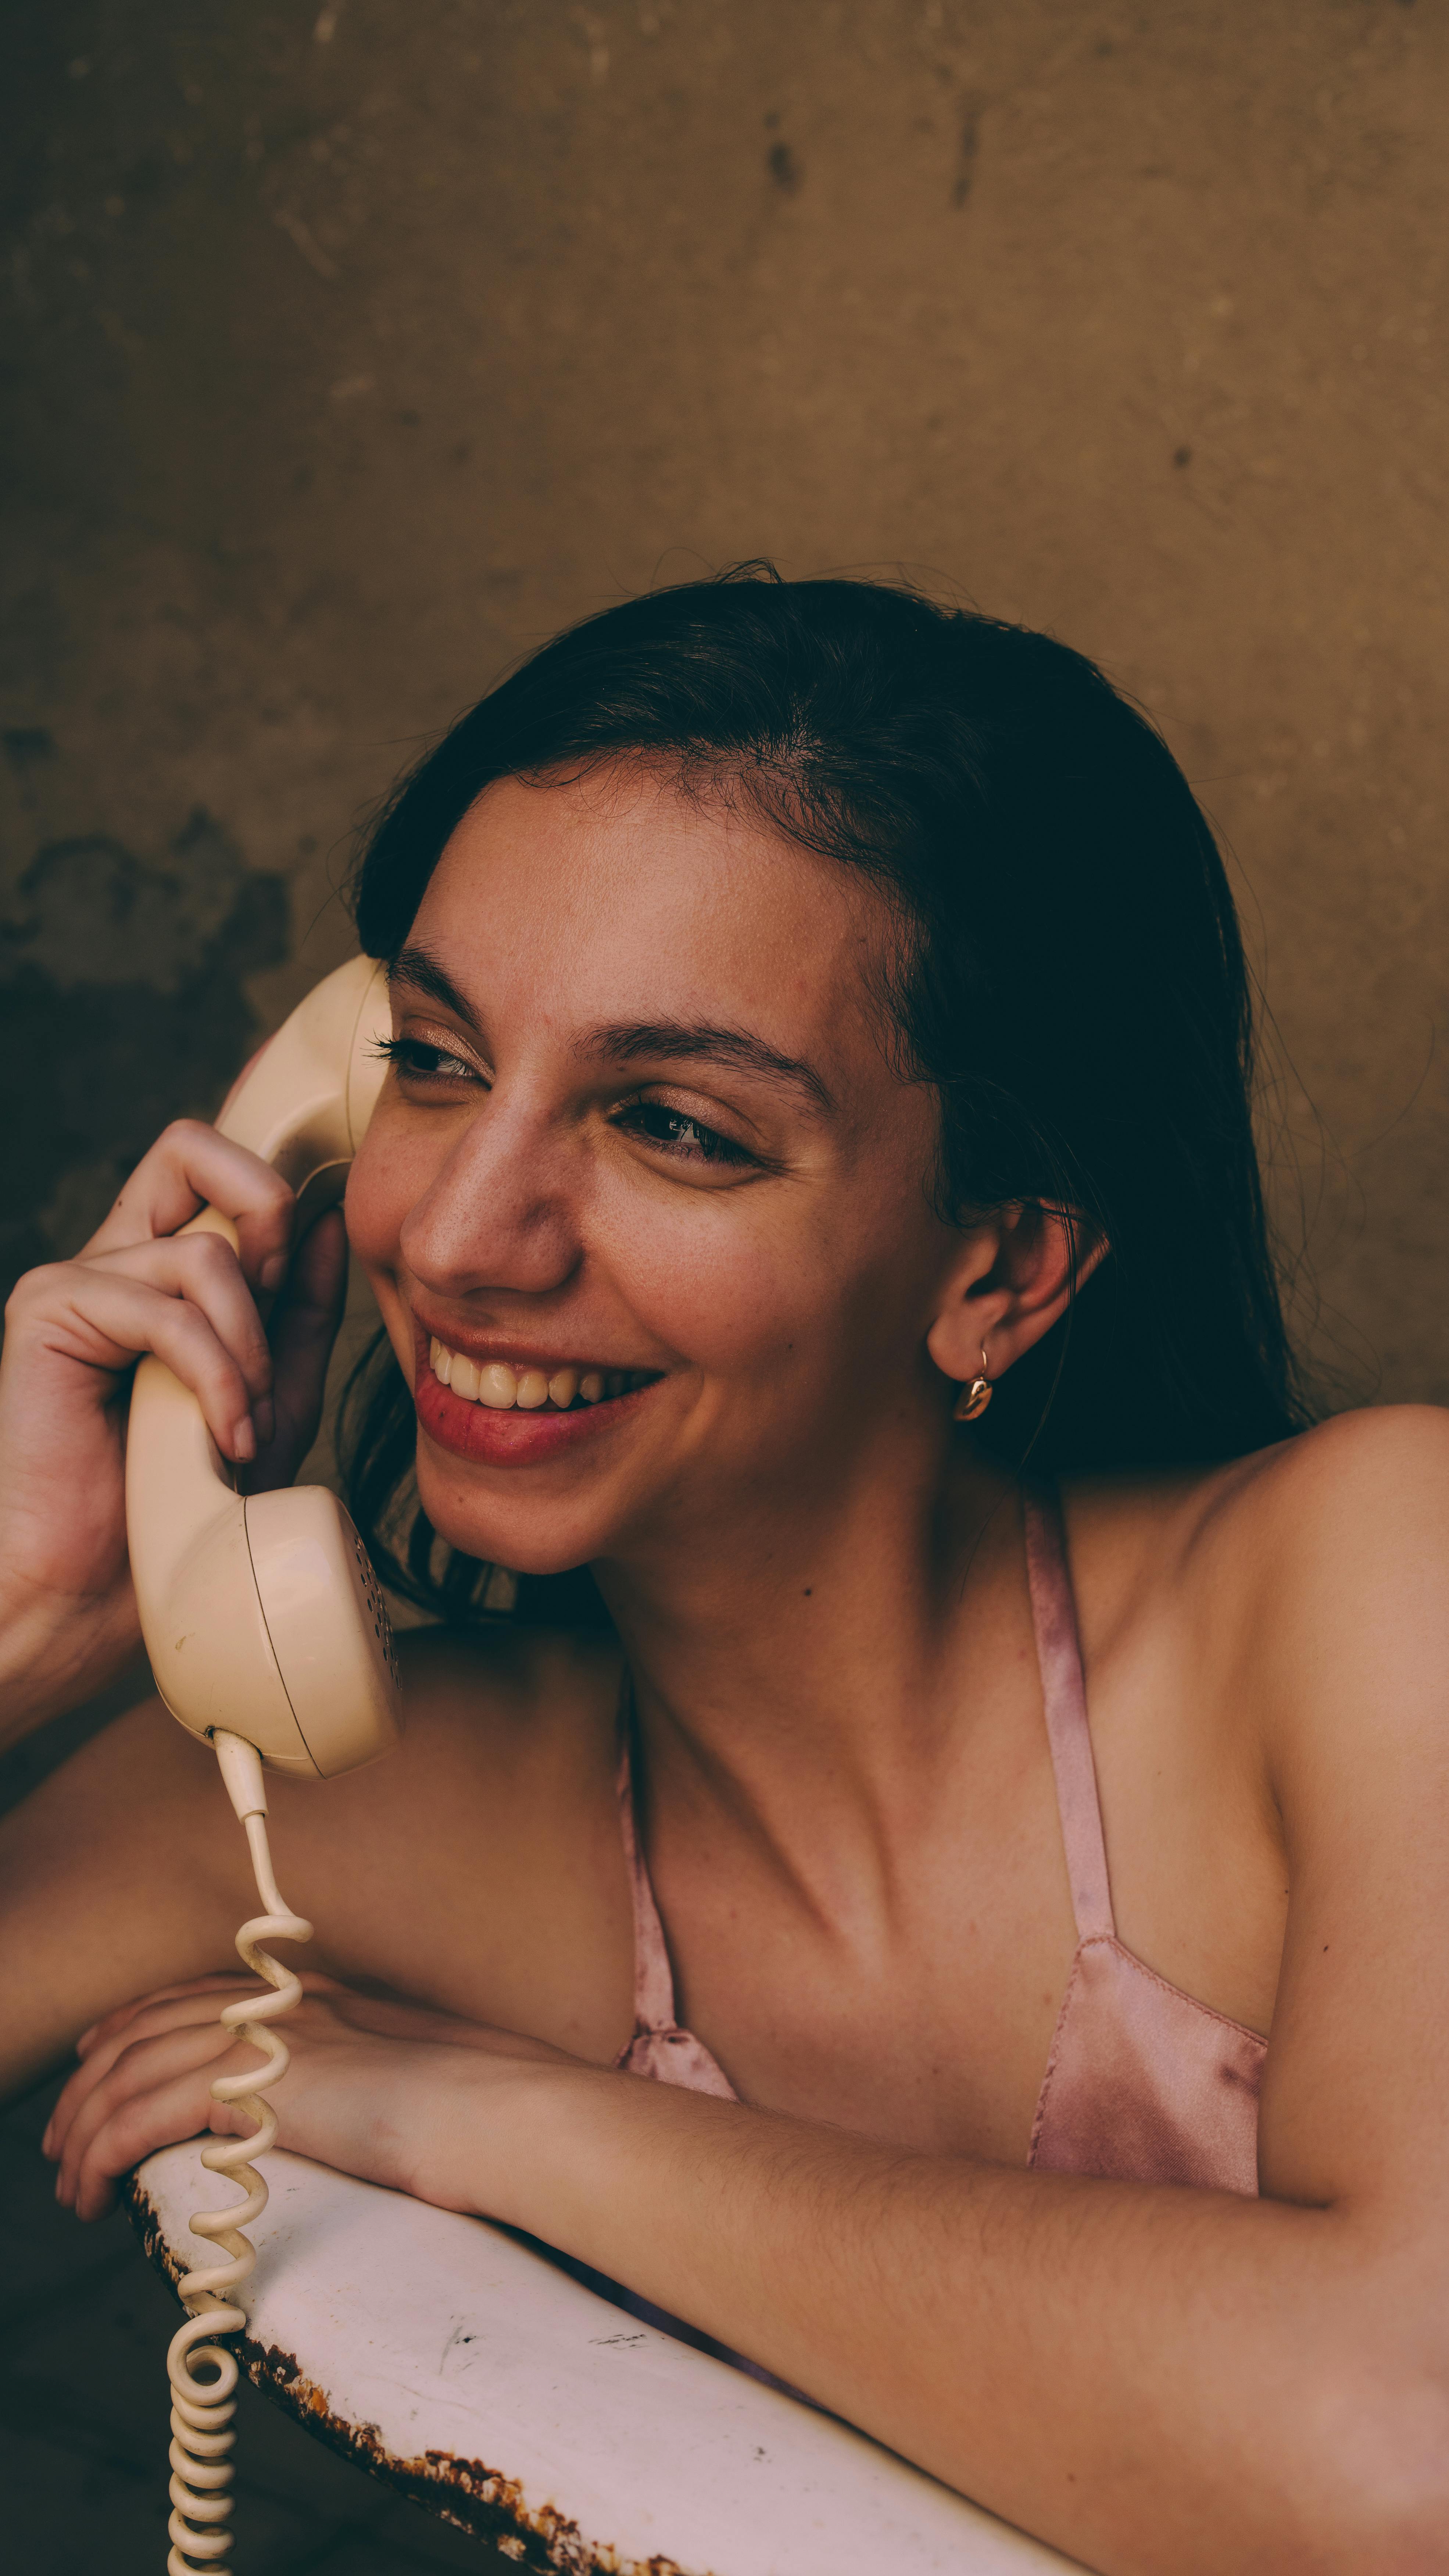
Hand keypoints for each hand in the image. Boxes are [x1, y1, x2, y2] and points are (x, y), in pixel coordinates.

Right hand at [0, 1119, 347, 1734]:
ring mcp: (75, 1281)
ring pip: (205, 1256)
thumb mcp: (271, 1397)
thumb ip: (297, 1313)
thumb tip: (325, 1224)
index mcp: (160, 1269)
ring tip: (246, 1425)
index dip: (279, 1193)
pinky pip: (167, 1312)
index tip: (303, 1272)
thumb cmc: (181, 1506)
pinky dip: (217, 1380)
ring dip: (251, 1349)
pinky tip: (224, 1439)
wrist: (99, 1590)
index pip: (218, 1168)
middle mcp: (114, 1260)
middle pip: (192, 1147)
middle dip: (264, 1215)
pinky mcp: (48, 1312)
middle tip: (276, 1307)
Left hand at [43, 1972, 584, 2223]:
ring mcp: (263, 2040)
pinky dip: (104, 2152)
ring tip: (68, 2183)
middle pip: (147, 2030)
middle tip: (60, 2139)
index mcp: (311, 1998)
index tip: (99, 2062)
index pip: (193, 1999)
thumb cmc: (475, 2108)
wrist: (498, 2110)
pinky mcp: (251, 2086)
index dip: (132, 2028)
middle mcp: (279, 2007)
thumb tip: (324, 2113)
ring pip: (132, 2073)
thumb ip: (353, 2081)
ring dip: (85, 2129)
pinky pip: (143, 2116)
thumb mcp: (402, 2078)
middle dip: (89, 2083)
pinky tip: (92, 2190)